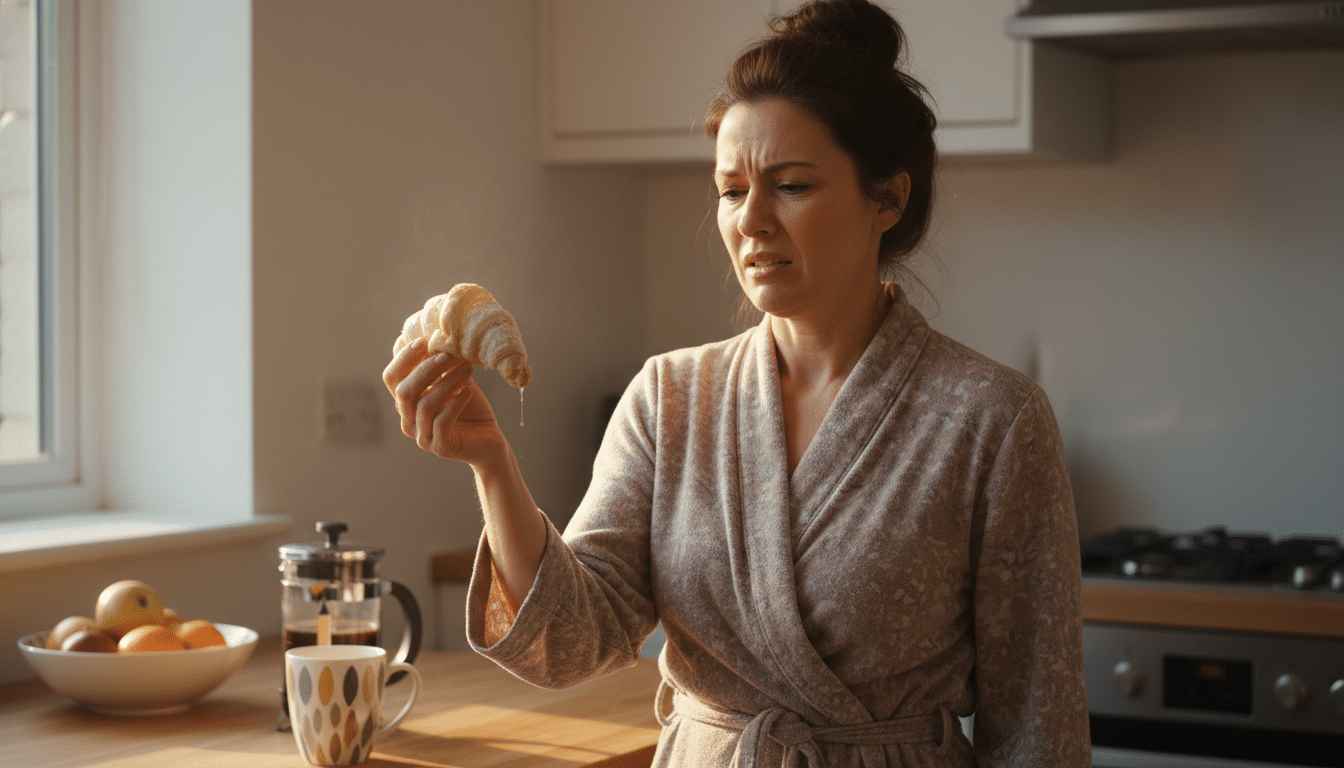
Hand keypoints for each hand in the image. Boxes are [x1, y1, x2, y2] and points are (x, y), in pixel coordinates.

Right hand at [383, 338, 505, 466]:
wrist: (490, 440)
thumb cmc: (470, 408)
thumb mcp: (455, 381)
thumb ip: (443, 365)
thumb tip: (439, 336)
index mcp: (407, 403)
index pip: (392, 378)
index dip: (403, 358)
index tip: (423, 341)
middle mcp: (409, 420)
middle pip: (404, 391)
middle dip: (426, 369)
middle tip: (448, 355)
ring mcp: (423, 436)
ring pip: (425, 405)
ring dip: (447, 382)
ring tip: (468, 369)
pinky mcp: (441, 448)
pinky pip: (441, 422)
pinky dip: (455, 404)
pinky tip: (468, 393)